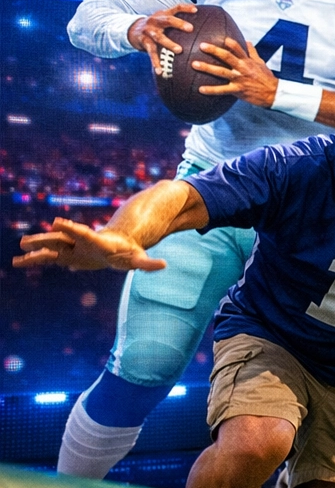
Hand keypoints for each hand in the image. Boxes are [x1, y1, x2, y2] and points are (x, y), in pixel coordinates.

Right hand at [12, 218, 165, 271]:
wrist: (117, 246)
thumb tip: (164, 265)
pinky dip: (34, 260)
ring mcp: (71, 247)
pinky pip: (47, 257)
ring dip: (36, 248)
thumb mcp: (138, 259)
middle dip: (46, 238)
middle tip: (27, 239)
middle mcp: (80, 242)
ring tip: (19, 249)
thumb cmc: (128, 253)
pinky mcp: (66, 255)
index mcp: (96, 241)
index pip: (82, 233)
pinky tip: (18, 262)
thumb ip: (149, 263)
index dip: (70, 228)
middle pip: (61, 239)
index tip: (57, 222)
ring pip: (51, 246)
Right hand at [127, 4, 197, 66]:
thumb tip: (202, 24)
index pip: (175, 8)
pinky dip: (156, 62)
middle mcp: (155, 21)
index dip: (185, 8)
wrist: (133, 30)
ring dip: (169, 43)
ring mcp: (149, 31)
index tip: (196, 10)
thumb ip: (179, 20)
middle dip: (178, 23)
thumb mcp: (164, 19)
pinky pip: (151, 53)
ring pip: (159, 37)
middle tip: (190, 28)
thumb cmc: (156, 26)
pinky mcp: (145, 42)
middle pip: (167, 20)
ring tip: (179, 50)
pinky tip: (161, 71)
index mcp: (163, 14)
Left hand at [191, 36, 278, 108]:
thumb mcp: (261, 63)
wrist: (273, 93)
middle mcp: (242, 68)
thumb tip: (247, 41)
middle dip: (214, 50)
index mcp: (247, 61)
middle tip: (201, 46)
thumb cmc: (266, 77)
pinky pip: (222, 90)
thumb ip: (252, 52)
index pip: (237, 48)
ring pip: (221, 72)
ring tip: (194, 64)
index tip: (219, 37)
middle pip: (226, 57)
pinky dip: (211, 90)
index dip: (228, 42)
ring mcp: (239, 79)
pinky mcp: (238, 90)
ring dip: (207, 68)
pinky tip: (200, 89)